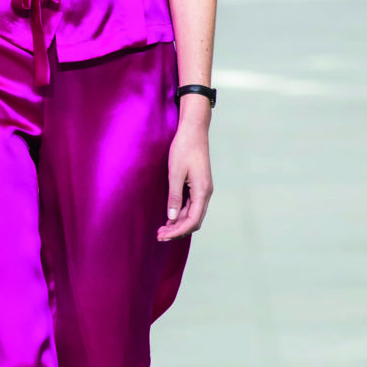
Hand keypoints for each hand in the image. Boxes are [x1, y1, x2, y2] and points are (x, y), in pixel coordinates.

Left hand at [158, 109, 212, 240]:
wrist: (193, 130)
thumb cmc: (183, 148)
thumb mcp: (175, 173)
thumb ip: (174, 197)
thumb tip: (172, 218)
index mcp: (202, 191)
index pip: (193, 221)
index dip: (178, 231)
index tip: (163, 236)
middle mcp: (206, 193)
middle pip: (194, 220)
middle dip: (178, 231)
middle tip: (159, 236)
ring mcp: (203, 189)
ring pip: (193, 214)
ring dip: (179, 223)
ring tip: (162, 229)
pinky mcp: (199, 185)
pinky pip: (192, 205)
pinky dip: (181, 214)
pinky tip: (170, 216)